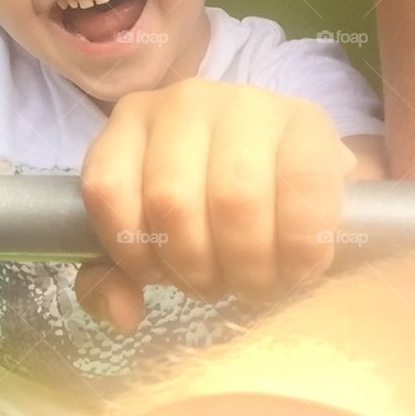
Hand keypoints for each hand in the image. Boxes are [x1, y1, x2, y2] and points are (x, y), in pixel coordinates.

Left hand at [76, 78, 355, 332]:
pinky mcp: (308, 120)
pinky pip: (299, 190)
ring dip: (248, 264)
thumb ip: (120, 274)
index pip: (106, 188)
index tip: (160, 277)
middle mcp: (184, 102)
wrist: (299, 174)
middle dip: (197, 269)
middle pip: (171, 202)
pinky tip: (301, 263)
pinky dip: (298, 244)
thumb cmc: (214, 206)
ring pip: (232, 200)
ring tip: (261, 281)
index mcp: (132, 122)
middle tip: (222, 286)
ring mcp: (246, 103)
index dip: (132, 252)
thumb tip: (121, 314)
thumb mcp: (156, 234)